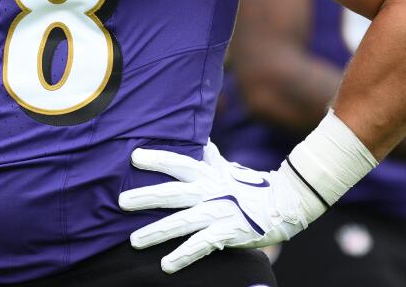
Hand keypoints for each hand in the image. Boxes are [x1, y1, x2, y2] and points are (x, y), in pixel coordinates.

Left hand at [118, 141, 326, 272]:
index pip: (178, 163)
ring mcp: (217, 213)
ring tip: (134, 241)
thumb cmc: (250, 186)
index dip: (157, 159)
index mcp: (208, 174)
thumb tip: (201, 140)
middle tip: (120, 202)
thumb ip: (210, 157)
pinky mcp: (227, 233)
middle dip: (145, 197)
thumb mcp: (227, 168)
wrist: (284, 203)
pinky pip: (200, 246)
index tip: (134, 157)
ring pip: (181, 223)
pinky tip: (165, 265)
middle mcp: (209, 192)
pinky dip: (182, 256)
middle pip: (172, 193)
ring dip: (156, 232)